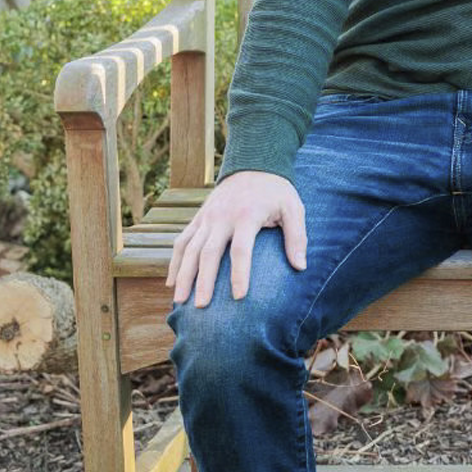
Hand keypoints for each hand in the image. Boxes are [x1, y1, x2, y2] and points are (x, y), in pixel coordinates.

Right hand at [167, 170, 306, 307]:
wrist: (253, 164)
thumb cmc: (277, 191)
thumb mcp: (294, 208)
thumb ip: (297, 236)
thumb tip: (300, 267)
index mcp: (247, 215)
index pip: (241, 250)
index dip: (240, 274)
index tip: (239, 298)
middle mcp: (222, 217)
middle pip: (208, 252)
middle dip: (204, 281)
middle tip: (203, 307)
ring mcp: (207, 217)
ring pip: (189, 248)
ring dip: (184, 275)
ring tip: (180, 301)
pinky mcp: (198, 218)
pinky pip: (181, 241)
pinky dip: (174, 262)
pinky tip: (172, 283)